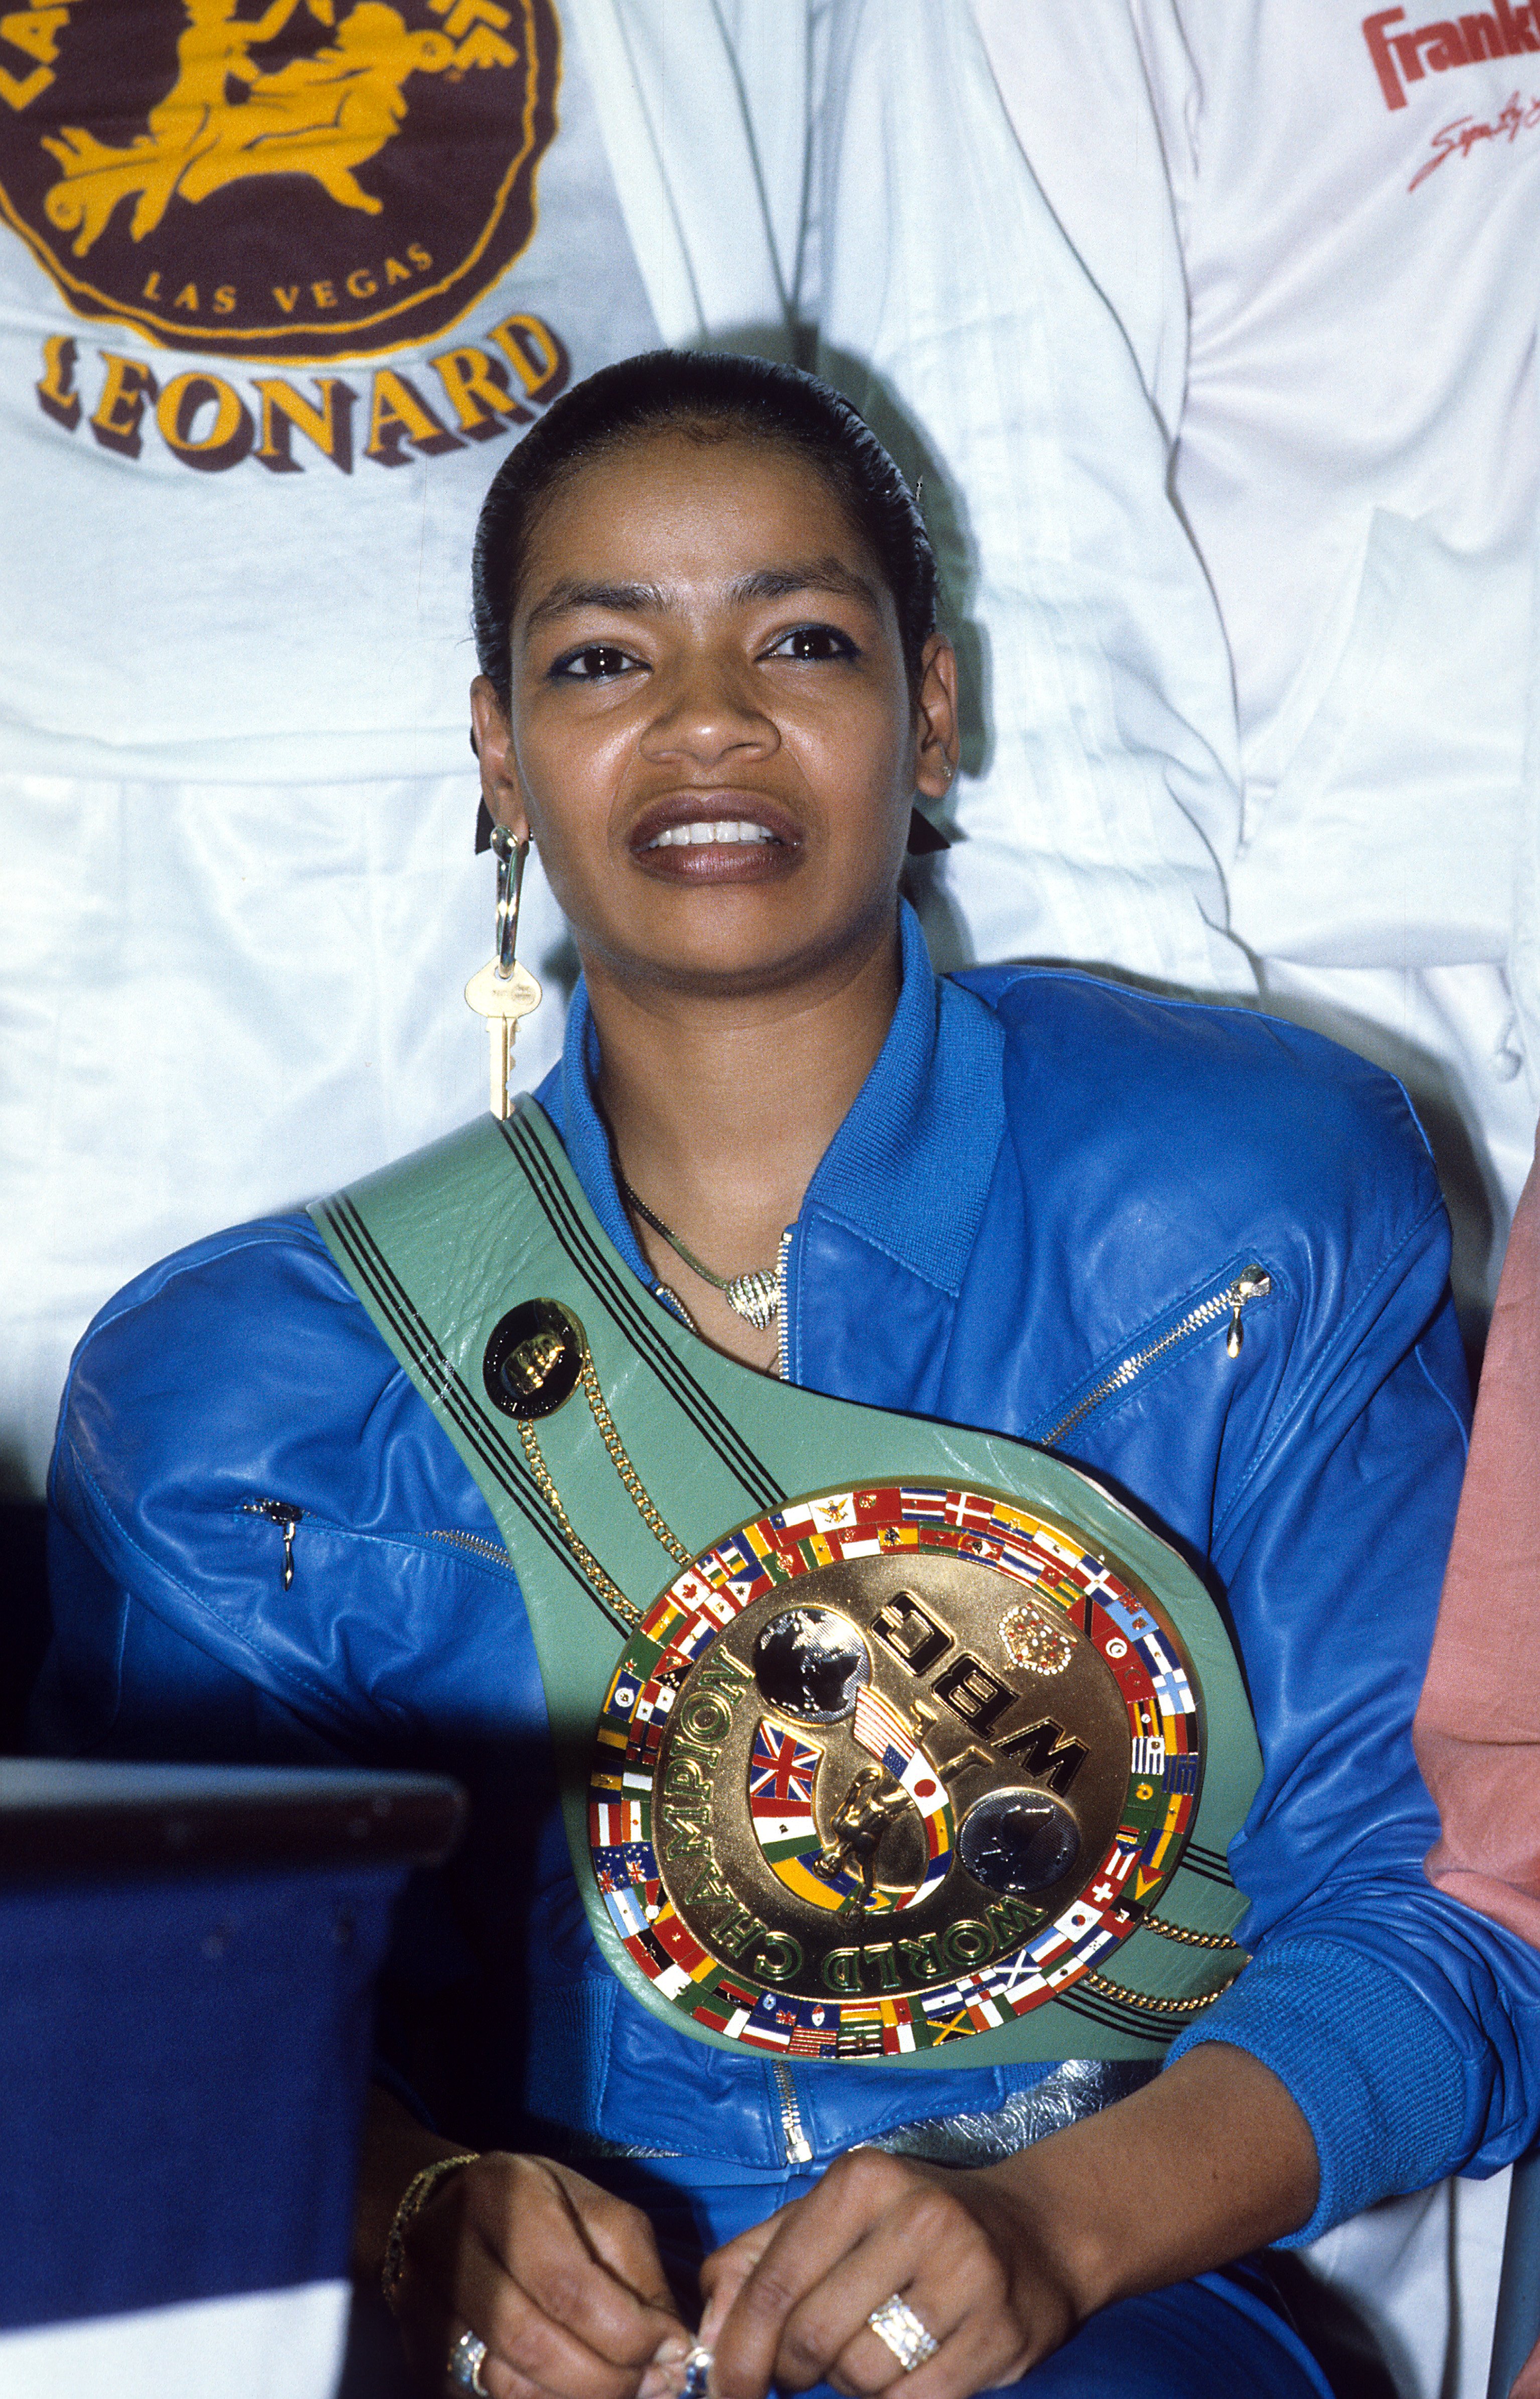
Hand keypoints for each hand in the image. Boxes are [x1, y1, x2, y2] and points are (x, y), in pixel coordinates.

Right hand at [392, 2151, 691, 2398]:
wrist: (447, 2210)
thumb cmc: (538, 2206)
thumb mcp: (599, 2213)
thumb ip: (639, 2275)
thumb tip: (673, 2349)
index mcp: (501, 2190)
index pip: (567, 2283)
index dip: (627, 2332)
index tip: (673, 2352)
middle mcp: (447, 2242)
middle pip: (532, 2343)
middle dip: (606, 2379)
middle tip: (655, 2385)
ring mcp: (420, 2301)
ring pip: (504, 2384)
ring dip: (576, 2398)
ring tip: (622, 2389)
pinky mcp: (415, 2349)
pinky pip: (483, 2398)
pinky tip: (573, 2389)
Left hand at [698, 2148, 1074, 2398]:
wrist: (1042, 2233)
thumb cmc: (915, 2227)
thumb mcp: (834, 2218)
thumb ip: (758, 2261)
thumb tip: (706, 2334)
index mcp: (862, 2180)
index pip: (773, 2285)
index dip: (738, 2354)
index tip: (724, 2390)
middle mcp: (916, 2216)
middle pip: (812, 2339)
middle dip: (794, 2372)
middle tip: (803, 2368)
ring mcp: (966, 2274)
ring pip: (861, 2377)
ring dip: (850, 2385)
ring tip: (873, 2349)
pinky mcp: (1001, 2333)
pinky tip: (910, 2368)